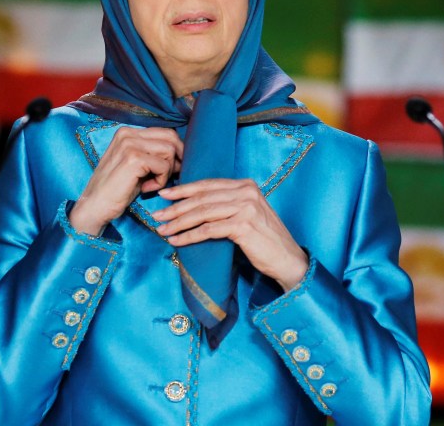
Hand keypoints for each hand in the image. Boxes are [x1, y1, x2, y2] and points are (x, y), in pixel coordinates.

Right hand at [69, 126, 182, 235]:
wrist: (94, 206)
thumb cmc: (117, 189)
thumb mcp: (137, 166)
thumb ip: (154, 155)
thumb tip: (181, 156)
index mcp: (127, 132)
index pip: (164, 132)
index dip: (175, 150)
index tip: (170, 169)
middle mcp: (127, 133)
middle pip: (171, 137)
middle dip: (176, 159)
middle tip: (165, 177)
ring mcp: (129, 144)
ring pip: (169, 151)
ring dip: (166, 171)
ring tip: (152, 184)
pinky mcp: (134, 158)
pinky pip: (164, 166)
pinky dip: (161, 180)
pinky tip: (146, 189)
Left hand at [151, 179, 308, 291]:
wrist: (287, 259)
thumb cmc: (264, 240)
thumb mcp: (246, 214)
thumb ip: (227, 204)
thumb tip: (193, 205)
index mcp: (245, 185)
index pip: (208, 184)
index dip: (183, 189)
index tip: (164, 195)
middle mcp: (246, 192)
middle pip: (202, 198)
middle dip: (176, 207)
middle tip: (157, 214)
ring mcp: (246, 207)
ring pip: (202, 213)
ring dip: (178, 222)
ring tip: (162, 229)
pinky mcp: (243, 225)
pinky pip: (208, 229)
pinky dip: (189, 236)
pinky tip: (177, 242)